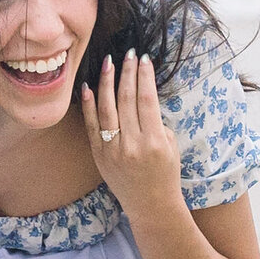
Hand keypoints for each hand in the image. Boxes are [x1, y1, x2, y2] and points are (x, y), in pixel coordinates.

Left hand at [81, 50, 183, 224]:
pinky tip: (88, 87)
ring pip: (106, 108)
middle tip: (129, 53)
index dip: (144, 76)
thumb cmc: (165, 174)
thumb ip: (157, 121)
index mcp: (154, 141)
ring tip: (109, 62)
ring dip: (107, 82)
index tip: (143, 58)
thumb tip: (141, 96)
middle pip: (126, 99)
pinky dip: (88, 105)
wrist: (150, 205)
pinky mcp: (99, 155)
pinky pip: (91, 126)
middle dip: (127, 72)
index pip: (147, 99)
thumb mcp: (171, 146)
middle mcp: (132, 144)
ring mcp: (113, 150)